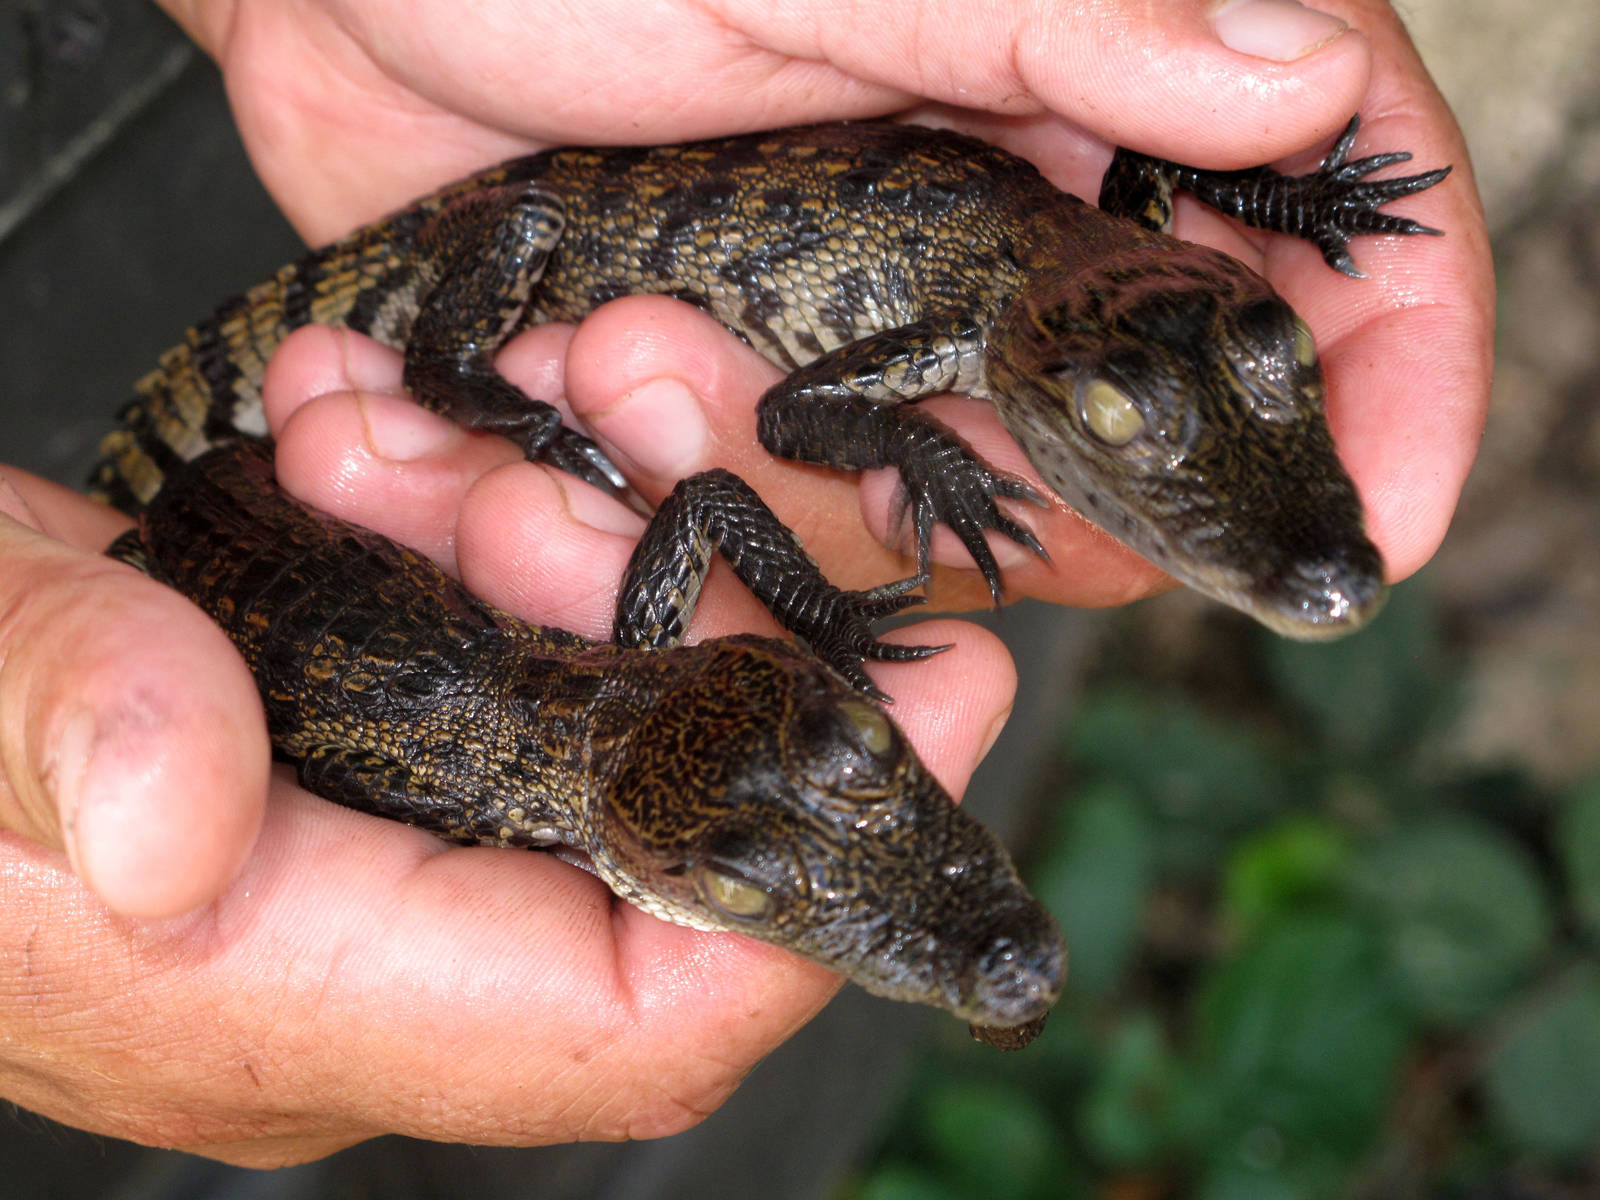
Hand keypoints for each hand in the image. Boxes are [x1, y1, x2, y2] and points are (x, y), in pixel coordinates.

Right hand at [0, 324, 1017, 1163]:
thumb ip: (63, 728)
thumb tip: (190, 819)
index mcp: (276, 997)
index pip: (630, 1024)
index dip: (808, 902)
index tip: (939, 723)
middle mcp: (365, 974)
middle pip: (663, 873)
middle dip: (721, 668)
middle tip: (709, 490)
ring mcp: (372, 885)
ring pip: (598, 764)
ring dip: (607, 587)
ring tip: (553, 437)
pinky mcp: (359, 793)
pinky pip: (512, 702)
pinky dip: (521, 577)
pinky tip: (463, 466)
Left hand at [161, 0, 1492, 607]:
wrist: (354, 0)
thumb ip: (1057, 15)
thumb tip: (1299, 62)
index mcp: (1098, 85)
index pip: (1337, 230)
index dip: (1392, 378)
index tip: (1368, 519)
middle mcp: (1027, 232)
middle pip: (1151, 443)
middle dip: (1002, 487)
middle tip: (816, 412)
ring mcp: (900, 339)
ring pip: (963, 522)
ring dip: (786, 488)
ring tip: (614, 357)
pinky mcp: (777, 414)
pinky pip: (806, 538)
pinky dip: (685, 513)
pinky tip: (565, 400)